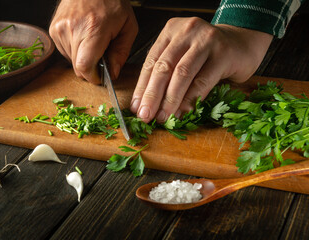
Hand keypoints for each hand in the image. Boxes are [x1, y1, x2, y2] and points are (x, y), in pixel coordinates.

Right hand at [49, 0, 137, 83]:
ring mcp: (60, 29)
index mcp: (93, 29)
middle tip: (101, 53)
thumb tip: (112, 73)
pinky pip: (65, 51)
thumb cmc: (112, 2)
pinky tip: (83, 35)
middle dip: (91, 67)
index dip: (93, 77)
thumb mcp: (128, 26)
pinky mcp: (54, 29)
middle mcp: (73, 29)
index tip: (101, 75)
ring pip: (71, 61)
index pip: (84, 66)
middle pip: (78, 67)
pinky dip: (75, 49)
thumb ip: (122, 53)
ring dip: (83, 57)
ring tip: (92, 40)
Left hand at [130, 17, 272, 122]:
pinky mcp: (224, 53)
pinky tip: (183, 113)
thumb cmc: (207, 55)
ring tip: (162, 117)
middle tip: (145, 115)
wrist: (242, 44)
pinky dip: (191, 99)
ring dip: (170, 100)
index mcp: (171, 31)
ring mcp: (206, 40)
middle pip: (163, 67)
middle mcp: (187, 31)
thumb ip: (166, 73)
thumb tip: (145, 104)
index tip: (136, 108)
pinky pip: (203, 80)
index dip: (142, 86)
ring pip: (182, 74)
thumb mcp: (182, 57)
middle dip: (152, 95)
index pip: (151, 61)